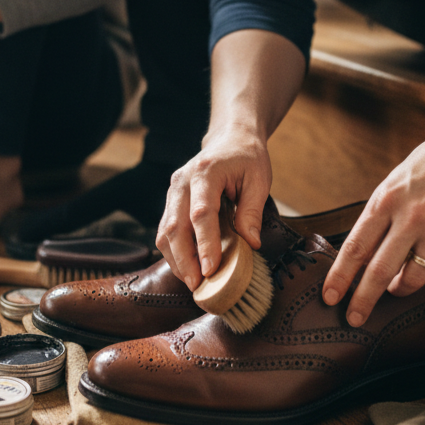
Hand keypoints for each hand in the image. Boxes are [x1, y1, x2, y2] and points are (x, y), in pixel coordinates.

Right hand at [156, 124, 272, 291]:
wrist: (231, 138)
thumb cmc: (247, 157)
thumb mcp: (259, 180)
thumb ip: (252, 212)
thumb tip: (250, 244)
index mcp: (206, 173)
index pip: (201, 213)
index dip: (205, 244)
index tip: (210, 270)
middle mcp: (183, 181)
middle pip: (176, 226)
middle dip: (185, 260)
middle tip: (197, 285)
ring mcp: (173, 190)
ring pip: (165, 231)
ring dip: (176, 260)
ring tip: (192, 282)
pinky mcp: (172, 200)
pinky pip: (166, 229)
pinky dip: (174, 252)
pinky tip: (187, 268)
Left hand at [322, 119, 424, 326]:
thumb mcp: (393, 183)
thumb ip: (379, 216)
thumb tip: (362, 255)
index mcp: (386, 200)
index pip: (355, 247)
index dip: (340, 276)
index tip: (329, 297)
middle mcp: (411, 216)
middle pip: (380, 271)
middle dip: (363, 300)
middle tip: (354, 319)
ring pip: (413, 278)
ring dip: (400, 288)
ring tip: (395, 287)